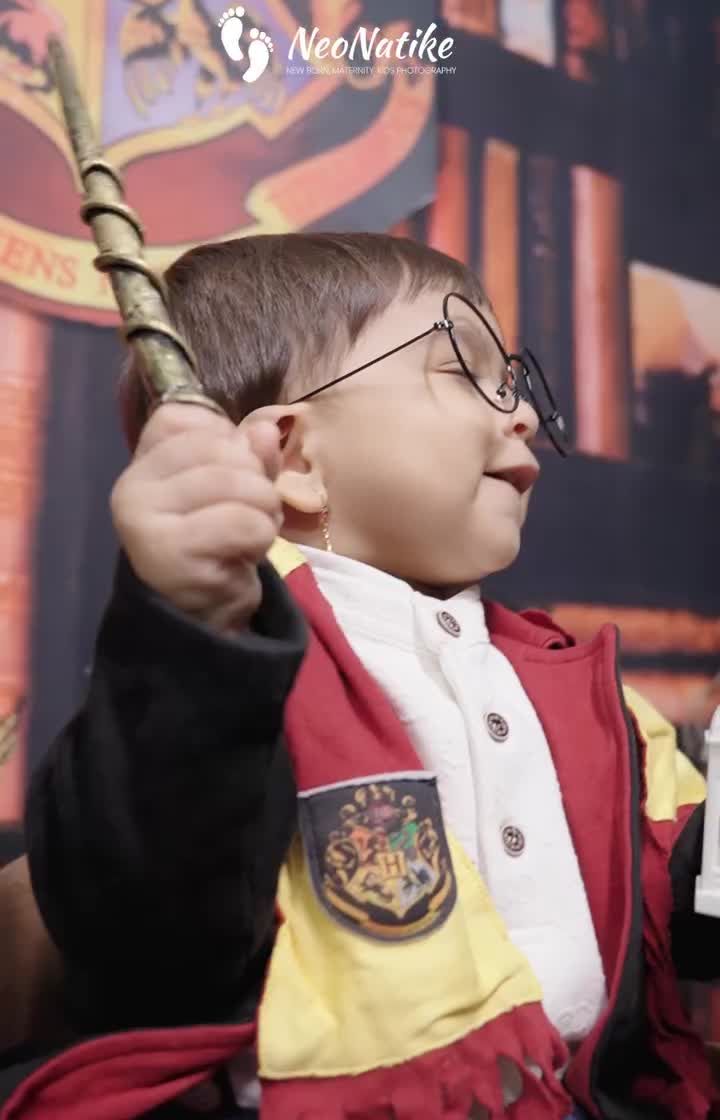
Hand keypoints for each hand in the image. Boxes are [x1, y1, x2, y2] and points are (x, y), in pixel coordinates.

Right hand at [110, 403, 282, 633]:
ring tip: (253, 535)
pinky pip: (243, 523)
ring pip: (237, 484)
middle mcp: (132, 486)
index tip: (235, 477)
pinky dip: (261, 537)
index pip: (194, 420)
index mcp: (143, 461)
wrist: (199, 617)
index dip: (232, 443)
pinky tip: (244, 556)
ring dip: (265, 511)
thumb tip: (267, 427)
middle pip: (221, 449)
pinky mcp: (169, 554)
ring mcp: (145, 520)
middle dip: (258, 481)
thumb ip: (250, 455)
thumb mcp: (236, 489)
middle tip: (256, 513)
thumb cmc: (215, 545)